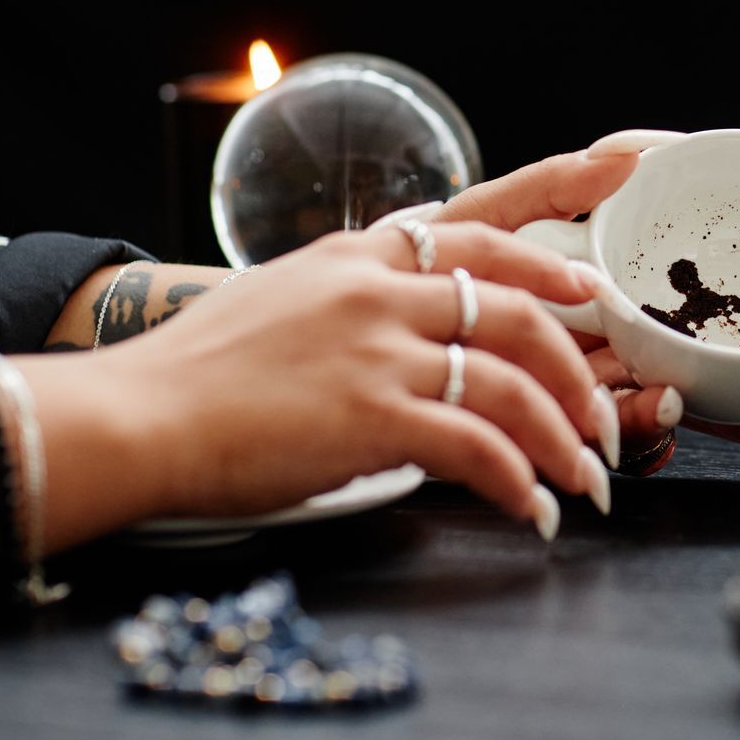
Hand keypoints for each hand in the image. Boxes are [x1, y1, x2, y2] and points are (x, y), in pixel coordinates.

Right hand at [115, 220, 614, 534]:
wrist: (135, 416)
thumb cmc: (201, 372)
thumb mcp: (284, 298)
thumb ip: (357, 299)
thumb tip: (412, 324)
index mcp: (360, 256)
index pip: (479, 228)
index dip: (550, 247)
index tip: (595, 283)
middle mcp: (378, 290)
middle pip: (519, 310)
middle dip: (578, 369)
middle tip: (605, 417)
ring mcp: (377, 351)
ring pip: (513, 384)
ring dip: (562, 438)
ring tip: (583, 481)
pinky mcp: (371, 416)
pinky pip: (477, 446)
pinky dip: (517, 481)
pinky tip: (531, 510)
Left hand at [395, 134, 739, 468]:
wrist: (332, 343)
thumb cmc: (410, 274)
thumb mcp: (482, 221)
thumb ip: (552, 189)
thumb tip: (630, 155)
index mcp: (596, 316)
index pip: (690, 343)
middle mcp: (592, 362)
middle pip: (692, 391)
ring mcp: (555, 398)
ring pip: (644, 415)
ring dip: (683, 417)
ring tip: (685, 404)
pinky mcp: (515, 427)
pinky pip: (580, 436)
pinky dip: (625, 429)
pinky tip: (652, 416)